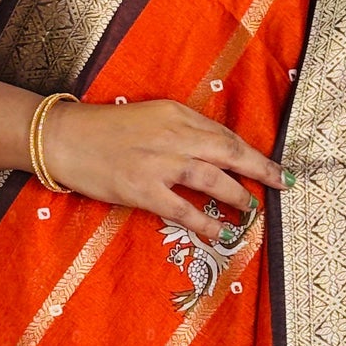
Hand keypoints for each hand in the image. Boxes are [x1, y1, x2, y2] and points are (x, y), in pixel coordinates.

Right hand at [40, 98, 286, 243]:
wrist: (62, 138)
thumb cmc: (104, 128)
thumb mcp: (149, 116)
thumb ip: (181, 130)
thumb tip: (215, 152)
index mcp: (175, 113)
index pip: (223, 134)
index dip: (252, 152)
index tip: (274, 165)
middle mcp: (172, 135)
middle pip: (228, 151)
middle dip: (260, 169)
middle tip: (282, 184)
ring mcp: (157, 163)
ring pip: (211, 178)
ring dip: (238, 195)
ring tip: (253, 209)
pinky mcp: (141, 189)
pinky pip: (182, 208)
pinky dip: (205, 221)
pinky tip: (220, 231)